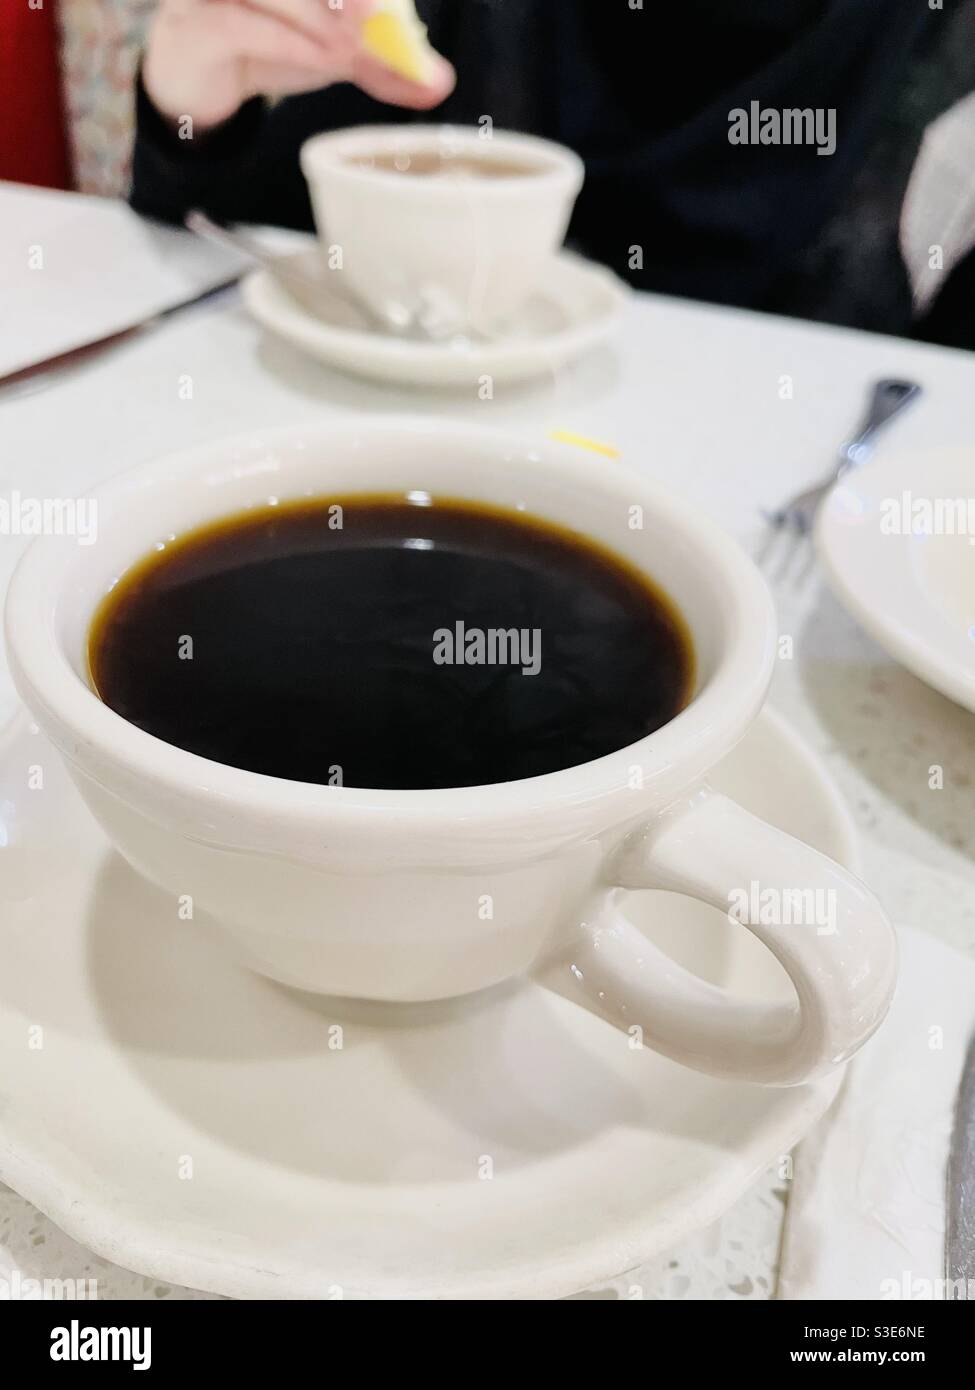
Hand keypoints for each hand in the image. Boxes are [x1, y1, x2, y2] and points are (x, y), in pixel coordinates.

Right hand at [143, 0, 454, 131]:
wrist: (202, 80)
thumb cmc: (268, 44)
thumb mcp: (334, 53)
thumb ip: (383, 66)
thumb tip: (440, 83)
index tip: (383, 11)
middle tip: (376, 21)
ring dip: (319, 18)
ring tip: (353, 47)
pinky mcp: (196, 21)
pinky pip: (244, 24)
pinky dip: (291, 42)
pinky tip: (326, 59)